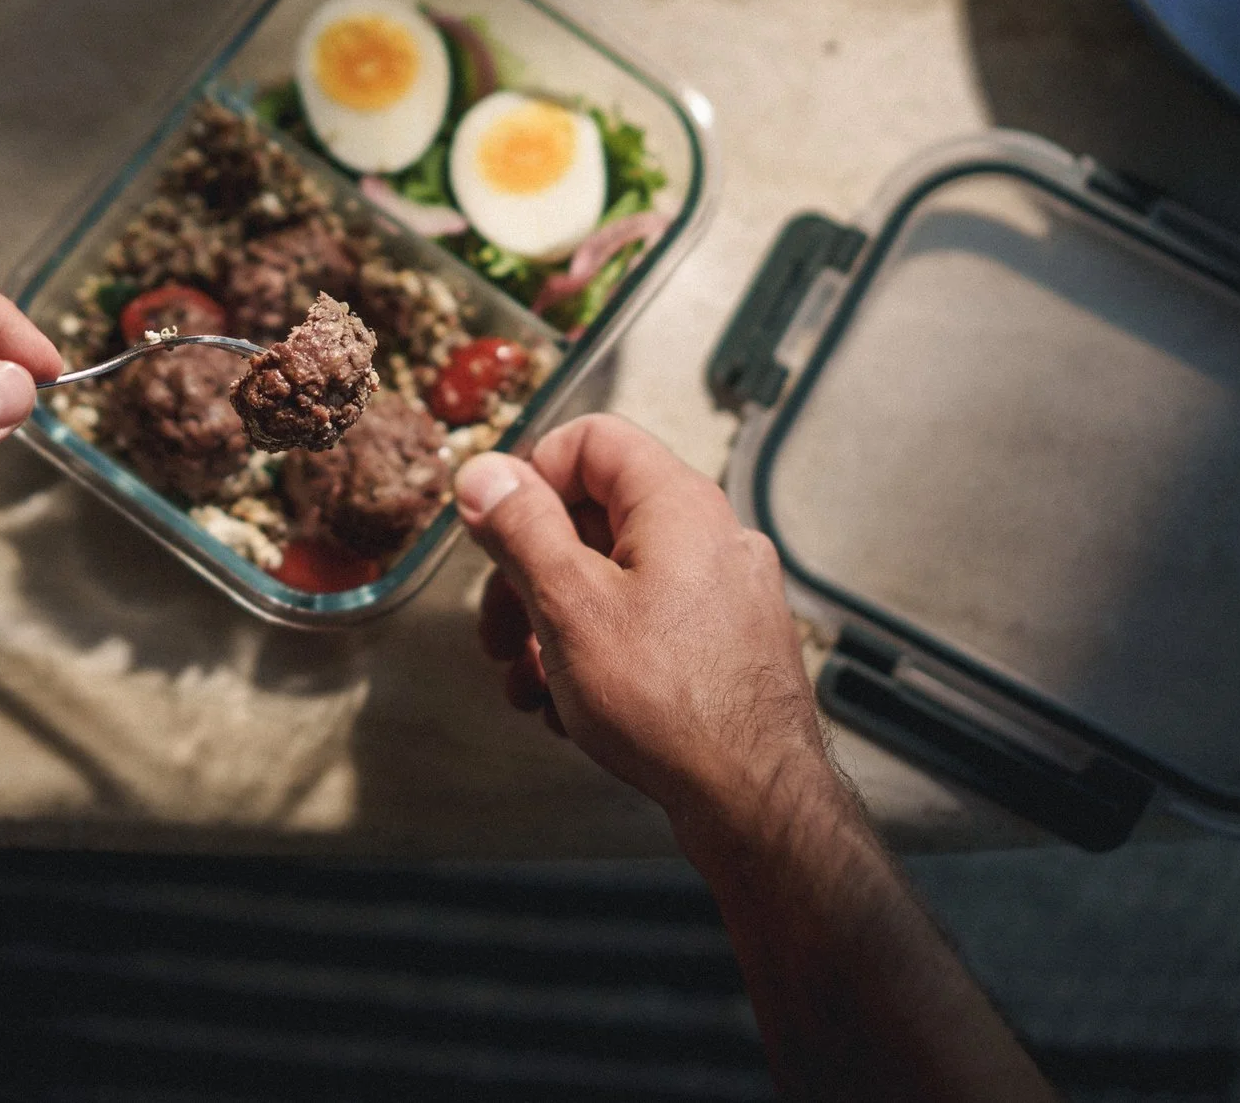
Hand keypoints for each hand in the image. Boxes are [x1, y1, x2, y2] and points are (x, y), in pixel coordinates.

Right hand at [458, 414, 838, 843]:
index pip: (591, 440)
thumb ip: (522, 530)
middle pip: (595, 515)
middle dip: (529, 572)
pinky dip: (598, 653)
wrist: (753, 800)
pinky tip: (569, 707)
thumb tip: (487, 474)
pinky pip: (645, 624)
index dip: (531, 477)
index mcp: (677, 504)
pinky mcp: (725, 644)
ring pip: (615, 579)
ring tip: (527, 681)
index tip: (495, 528)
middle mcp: (710, 536)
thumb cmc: (672, 705)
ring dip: (554, 624)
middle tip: (498, 626)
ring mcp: (723, 592)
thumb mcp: (569, 605)